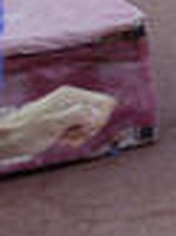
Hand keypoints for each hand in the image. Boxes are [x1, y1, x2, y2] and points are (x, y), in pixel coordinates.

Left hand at [1, 86, 115, 158]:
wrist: (8, 140)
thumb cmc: (25, 133)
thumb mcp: (50, 124)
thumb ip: (74, 116)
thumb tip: (94, 114)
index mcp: (71, 95)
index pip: (106, 102)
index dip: (101, 119)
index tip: (85, 129)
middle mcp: (72, 98)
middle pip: (102, 113)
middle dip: (92, 128)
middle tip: (73, 135)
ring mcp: (70, 109)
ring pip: (94, 122)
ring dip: (84, 134)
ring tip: (66, 138)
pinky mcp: (67, 120)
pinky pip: (85, 128)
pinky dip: (78, 137)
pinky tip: (64, 139)